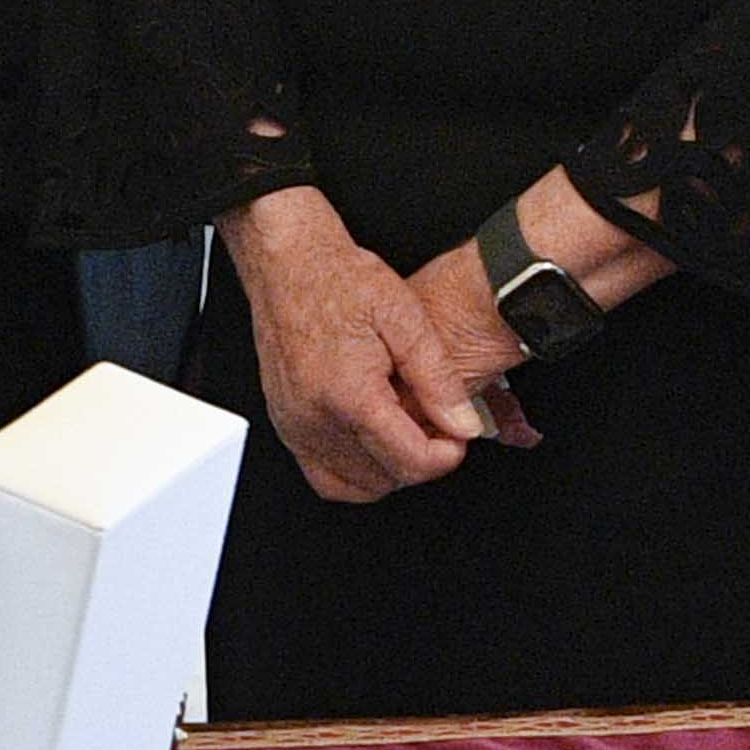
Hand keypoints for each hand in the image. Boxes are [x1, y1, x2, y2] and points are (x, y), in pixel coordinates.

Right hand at [234, 191, 522, 502]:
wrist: (290, 263)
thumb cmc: (339, 280)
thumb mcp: (406, 318)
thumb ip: (439, 379)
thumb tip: (463, 423)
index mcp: (350, 395)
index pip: (410, 462)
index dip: (447, 455)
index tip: (458, 436)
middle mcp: (315, 418)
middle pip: (386, 478)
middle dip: (421, 460)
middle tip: (437, 427)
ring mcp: (295, 425)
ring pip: (355, 486)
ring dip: (390, 470)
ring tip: (408, 432)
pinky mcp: (286, 423)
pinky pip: (323, 476)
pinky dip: (355, 473)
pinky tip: (374, 444)